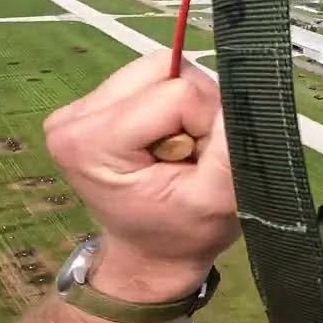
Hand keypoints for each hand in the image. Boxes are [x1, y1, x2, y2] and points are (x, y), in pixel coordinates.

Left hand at [44, 52, 237, 302]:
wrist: (153, 255)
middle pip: (165, 69)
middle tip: (192, 154)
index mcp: (91, 141)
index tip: (199, 165)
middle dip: (196, 108)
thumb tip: (248, 92)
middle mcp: (74, 117)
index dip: (207, 124)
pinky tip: (168, 138)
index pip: (179, 94)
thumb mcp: (217, 200)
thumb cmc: (183, 235)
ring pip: (161, 67)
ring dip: (187, 104)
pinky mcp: (93, 103)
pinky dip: (173, 103)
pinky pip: (152, 77)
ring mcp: (78, 107)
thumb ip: (232, 148)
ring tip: (182, 148)